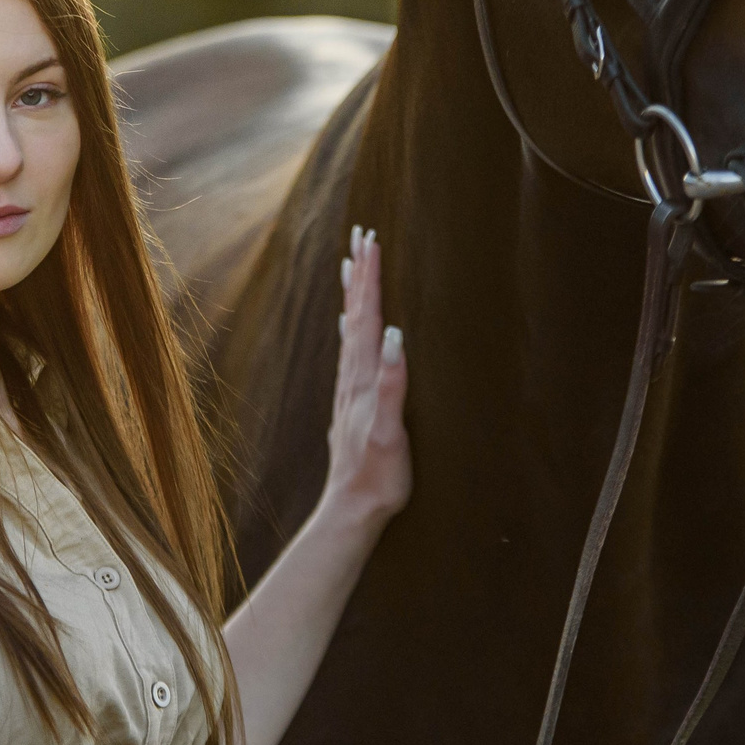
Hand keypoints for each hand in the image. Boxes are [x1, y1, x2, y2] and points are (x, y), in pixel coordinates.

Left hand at [322, 225, 410, 534]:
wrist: (351, 509)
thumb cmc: (378, 475)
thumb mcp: (391, 432)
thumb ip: (392, 384)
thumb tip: (394, 336)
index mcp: (363, 378)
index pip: (367, 316)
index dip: (370, 278)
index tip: (371, 240)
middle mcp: (352, 378)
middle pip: (355, 314)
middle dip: (360, 273)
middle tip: (361, 235)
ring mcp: (350, 389)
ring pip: (350, 329)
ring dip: (353, 294)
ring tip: (351, 265)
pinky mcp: (352, 402)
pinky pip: (350, 351)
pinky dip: (351, 327)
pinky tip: (350, 324)